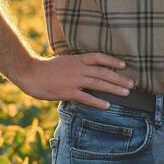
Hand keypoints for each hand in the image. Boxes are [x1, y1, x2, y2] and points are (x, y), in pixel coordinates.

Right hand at [12, 52, 134, 110]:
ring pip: (99, 84)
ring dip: (114, 88)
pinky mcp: (68, 92)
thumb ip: (77, 64)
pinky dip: (98, 102)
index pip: (99, 57)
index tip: (124, 65)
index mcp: (77, 59)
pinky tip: (107, 106)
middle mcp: (78, 69)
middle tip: (132, 83)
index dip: (113, 60)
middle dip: (119, 78)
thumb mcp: (64, 61)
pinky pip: (86, 98)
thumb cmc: (46, 68)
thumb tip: (88, 68)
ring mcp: (74, 80)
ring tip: (126, 93)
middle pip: (103, 72)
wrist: (31, 73)